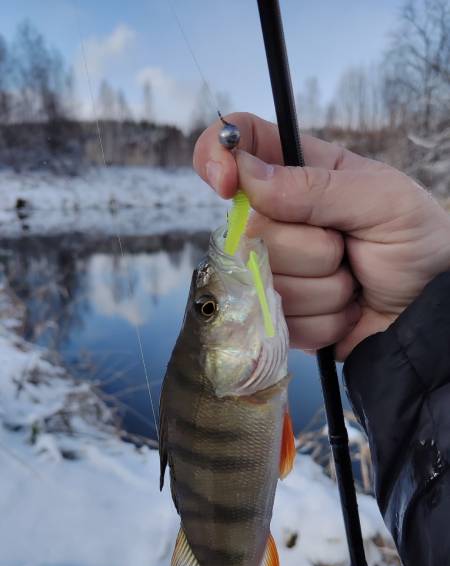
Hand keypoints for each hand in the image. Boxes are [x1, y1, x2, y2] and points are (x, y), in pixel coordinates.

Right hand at [194, 113, 449, 359]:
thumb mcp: (382, 200)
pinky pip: (280, 319)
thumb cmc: (417, 243)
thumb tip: (247, 176)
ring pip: (266, 280)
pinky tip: (345, 310)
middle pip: (250, 228)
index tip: (226, 184)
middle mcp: (280, 217)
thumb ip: (317, 187)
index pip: (241, 142)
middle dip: (310, 247)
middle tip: (348, 247)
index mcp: (302, 171)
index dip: (217, 154)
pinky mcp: (281, 313)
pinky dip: (323, 320)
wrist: (428, 311)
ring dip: (324, 288)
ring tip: (353, 281)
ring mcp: (276, 268)